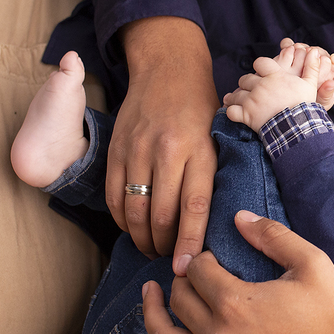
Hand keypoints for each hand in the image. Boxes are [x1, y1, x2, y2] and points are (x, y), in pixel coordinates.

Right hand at [108, 17, 218, 270]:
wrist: (167, 67)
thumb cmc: (202, 107)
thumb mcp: (219, 137)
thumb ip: (213, 174)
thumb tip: (216, 224)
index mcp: (199, 149)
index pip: (195, 205)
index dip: (190, 241)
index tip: (187, 267)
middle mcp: (166, 150)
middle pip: (160, 213)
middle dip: (163, 246)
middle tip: (169, 261)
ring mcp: (137, 149)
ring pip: (133, 209)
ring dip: (141, 237)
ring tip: (151, 249)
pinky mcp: (116, 149)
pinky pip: (114, 195)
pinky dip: (121, 218)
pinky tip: (132, 227)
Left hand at [124, 212, 333, 333]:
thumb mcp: (311, 262)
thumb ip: (271, 235)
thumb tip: (237, 216)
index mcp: (236, 302)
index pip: (198, 270)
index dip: (202, 258)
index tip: (214, 257)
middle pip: (180, 299)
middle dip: (183, 279)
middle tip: (196, 272)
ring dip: (152, 312)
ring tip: (149, 293)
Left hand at [222, 44, 333, 129]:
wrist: (298, 127)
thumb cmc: (304, 105)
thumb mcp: (310, 84)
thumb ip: (311, 67)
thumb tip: (315, 51)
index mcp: (274, 76)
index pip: (260, 62)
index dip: (260, 66)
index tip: (261, 72)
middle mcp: (260, 86)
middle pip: (245, 79)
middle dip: (247, 83)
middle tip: (251, 89)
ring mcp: (252, 101)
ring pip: (237, 94)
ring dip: (236, 96)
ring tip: (238, 99)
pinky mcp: (247, 115)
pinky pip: (231, 111)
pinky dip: (231, 111)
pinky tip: (234, 111)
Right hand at [273, 39, 333, 109]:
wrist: (287, 107)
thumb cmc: (308, 107)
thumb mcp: (318, 104)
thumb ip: (326, 95)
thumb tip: (331, 84)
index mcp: (332, 76)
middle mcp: (321, 65)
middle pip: (323, 54)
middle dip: (319, 53)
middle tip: (312, 54)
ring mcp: (306, 59)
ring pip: (307, 48)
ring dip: (302, 48)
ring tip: (297, 49)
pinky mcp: (292, 56)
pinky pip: (290, 46)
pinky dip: (288, 45)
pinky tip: (285, 45)